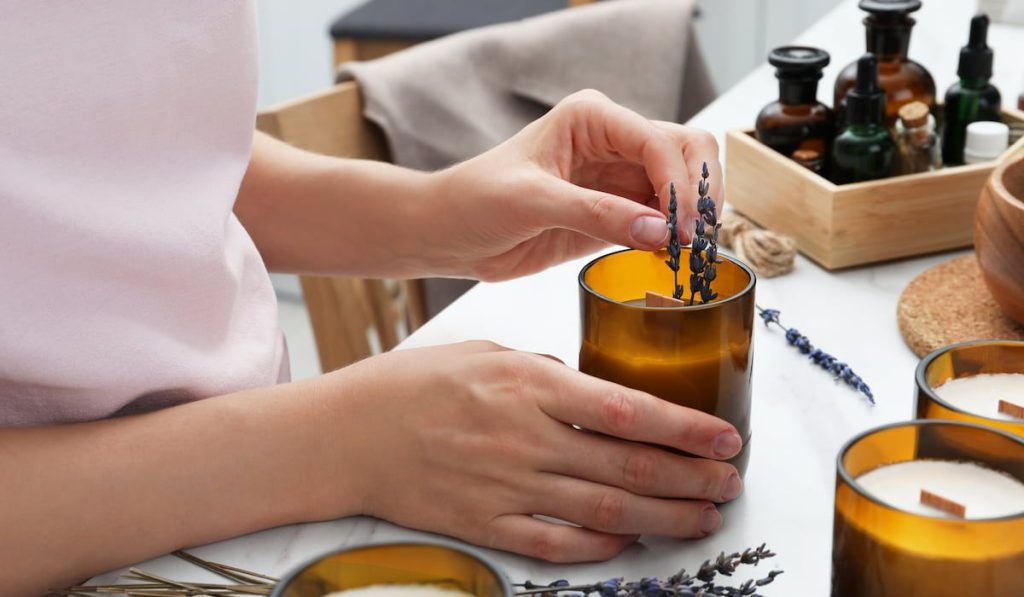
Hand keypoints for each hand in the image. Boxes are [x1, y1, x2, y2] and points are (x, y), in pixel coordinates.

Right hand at [316, 341, 742, 562]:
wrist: (345, 433)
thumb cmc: (411, 384)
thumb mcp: (485, 352)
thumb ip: (545, 372)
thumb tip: (592, 392)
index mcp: (529, 385)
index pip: (628, 409)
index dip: (685, 429)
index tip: (725, 437)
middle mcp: (526, 438)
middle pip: (628, 467)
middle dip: (690, 478)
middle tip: (730, 484)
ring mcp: (506, 485)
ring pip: (605, 512)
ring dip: (663, 518)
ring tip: (703, 517)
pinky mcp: (485, 523)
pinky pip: (556, 544)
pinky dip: (601, 548)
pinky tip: (632, 543)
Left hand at [423, 89, 722, 280]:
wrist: (449, 233)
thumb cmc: (475, 199)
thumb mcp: (531, 201)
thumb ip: (595, 213)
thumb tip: (658, 231)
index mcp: (592, 117)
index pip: (657, 140)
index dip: (678, 182)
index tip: (680, 227)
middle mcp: (613, 141)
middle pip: (685, 152)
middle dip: (698, 192)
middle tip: (694, 238)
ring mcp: (618, 178)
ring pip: (681, 188)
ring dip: (693, 218)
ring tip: (688, 253)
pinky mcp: (616, 214)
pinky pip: (661, 222)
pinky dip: (675, 238)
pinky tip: (672, 258)